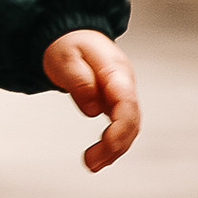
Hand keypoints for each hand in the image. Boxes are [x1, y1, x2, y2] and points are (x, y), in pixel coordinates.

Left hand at [43, 28, 139, 172]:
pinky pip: (121, 125)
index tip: (106, 146)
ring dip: (115, 149)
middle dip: (116, 145)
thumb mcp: (65, 58)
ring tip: (92, 164)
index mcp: (115, 71)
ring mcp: (122, 93)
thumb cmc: (68, 44)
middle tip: (90, 163)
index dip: (121, 129)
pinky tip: (99, 156)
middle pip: (132, 121)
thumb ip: (79, 81)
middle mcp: (124, 84)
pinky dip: (113, 143)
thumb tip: (93, 109)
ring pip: (129, 127)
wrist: (71, 33)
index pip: (127, 105)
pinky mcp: (115, 101)